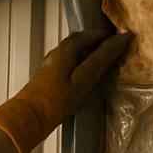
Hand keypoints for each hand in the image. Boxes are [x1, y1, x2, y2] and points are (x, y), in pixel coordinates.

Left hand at [0, 29, 131, 152]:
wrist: (29, 118)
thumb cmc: (56, 100)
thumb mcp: (83, 78)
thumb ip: (101, 59)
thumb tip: (120, 39)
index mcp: (66, 48)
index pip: (91, 34)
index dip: (108, 36)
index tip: (123, 40)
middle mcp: (57, 51)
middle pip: (81, 41)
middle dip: (99, 43)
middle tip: (116, 50)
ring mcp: (52, 64)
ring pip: (75, 52)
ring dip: (90, 53)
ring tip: (105, 63)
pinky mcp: (49, 76)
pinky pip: (70, 63)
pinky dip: (82, 64)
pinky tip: (88, 76)